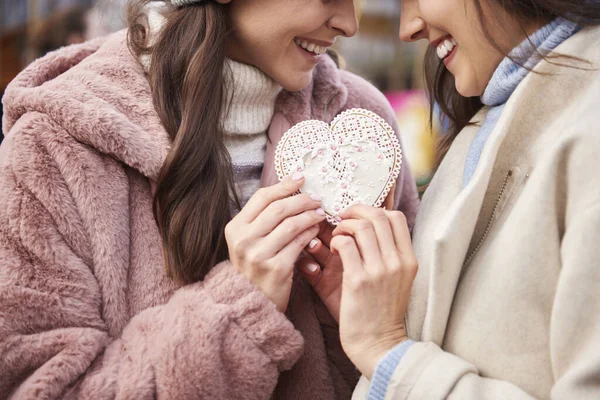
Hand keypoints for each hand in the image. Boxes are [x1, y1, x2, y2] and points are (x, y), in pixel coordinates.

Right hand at [225, 173, 324, 311]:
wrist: (251, 304)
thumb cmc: (254, 269)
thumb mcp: (248, 242)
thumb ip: (262, 219)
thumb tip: (289, 190)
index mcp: (234, 228)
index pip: (261, 198)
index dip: (283, 185)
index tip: (301, 178)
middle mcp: (243, 240)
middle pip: (278, 209)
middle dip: (301, 200)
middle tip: (316, 198)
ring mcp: (258, 255)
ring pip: (291, 224)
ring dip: (309, 215)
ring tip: (320, 212)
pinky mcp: (275, 268)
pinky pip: (298, 243)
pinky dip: (310, 234)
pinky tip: (316, 231)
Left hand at [296, 186, 395, 322]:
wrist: (378, 344)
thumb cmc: (381, 311)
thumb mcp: (395, 279)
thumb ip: (387, 253)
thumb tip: (368, 226)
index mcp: (408, 259)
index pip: (396, 218)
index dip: (374, 209)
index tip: (358, 215)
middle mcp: (398, 261)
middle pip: (378, 216)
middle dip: (355, 211)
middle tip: (341, 218)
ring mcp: (380, 270)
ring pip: (361, 227)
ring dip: (343, 226)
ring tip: (336, 237)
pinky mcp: (359, 280)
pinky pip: (344, 244)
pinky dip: (335, 240)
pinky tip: (332, 250)